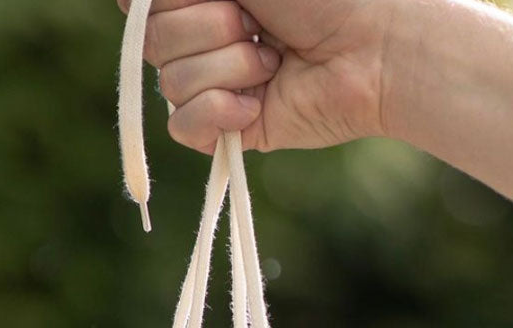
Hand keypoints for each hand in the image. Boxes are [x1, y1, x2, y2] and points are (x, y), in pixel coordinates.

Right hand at [120, 0, 395, 152]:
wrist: (372, 47)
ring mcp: (214, 86)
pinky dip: (219, 113)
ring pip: (170, 82)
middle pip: (150, 41)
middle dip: (207, 27)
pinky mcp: (228, 130)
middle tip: (258, 23)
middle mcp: (202, 38)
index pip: (141, 3)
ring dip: (229, 66)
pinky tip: (258, 102)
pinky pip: (183, 127)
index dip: (164, 0)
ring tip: (274, 60)